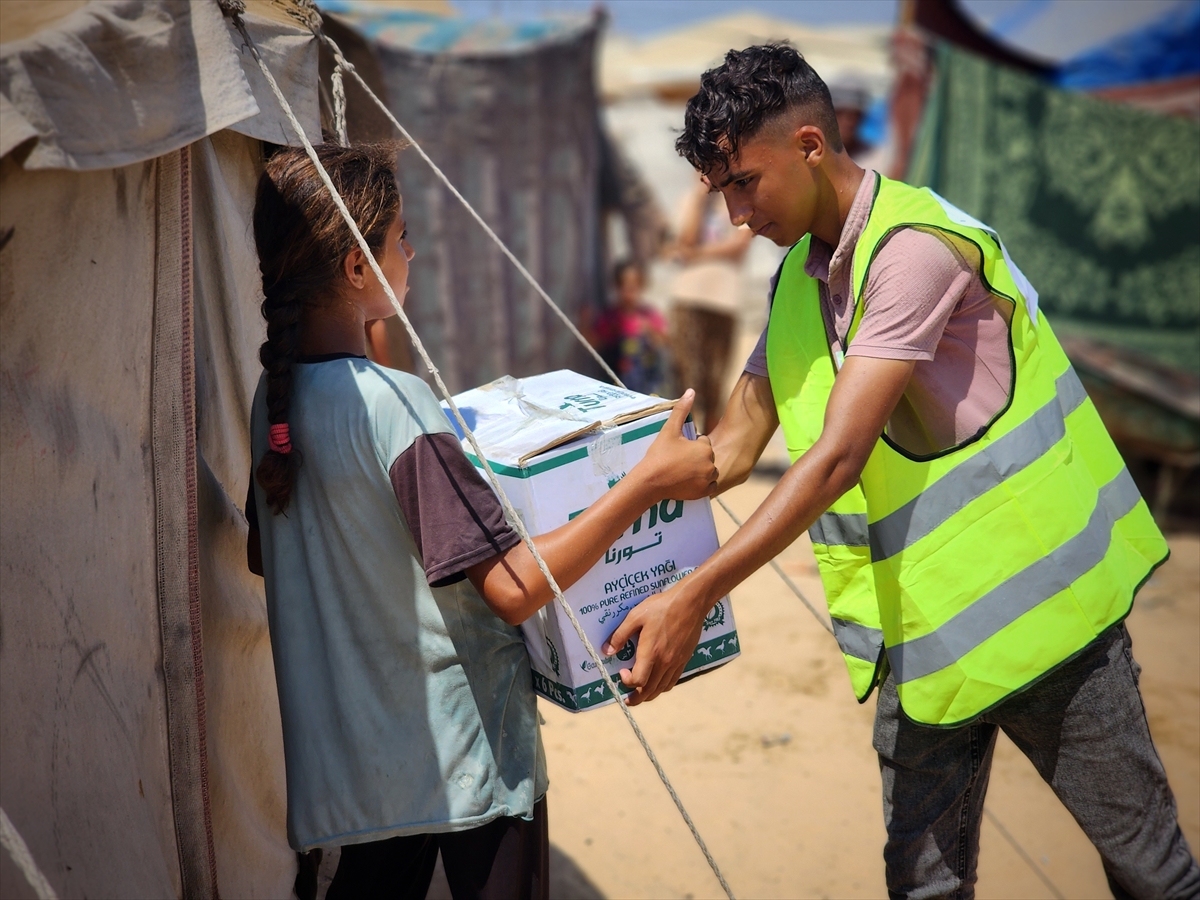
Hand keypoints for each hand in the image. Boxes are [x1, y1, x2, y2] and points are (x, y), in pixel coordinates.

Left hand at [601, 578, 708, 705]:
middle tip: (627, 698)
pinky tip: (657, 682)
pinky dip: (662, 687)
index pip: (638, 681)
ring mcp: (676, 662)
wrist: (690, 602)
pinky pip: (672, 681)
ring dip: (649, 695)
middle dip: (636, 698)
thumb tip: (607, 651)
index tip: (622, 672)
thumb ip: (620, 635)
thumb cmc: (662, 607)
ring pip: (661, 688)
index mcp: (651, 652)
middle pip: (649, 691)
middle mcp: (665, 662)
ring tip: (640, 694)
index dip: (627, 682)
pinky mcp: (684, 659)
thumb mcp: (636, 616)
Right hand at [636, 389, 717, 501]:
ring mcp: (707, 480)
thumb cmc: (659, 455)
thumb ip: (681, 410)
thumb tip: (690, 391)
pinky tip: (688, 481)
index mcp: (705, 448)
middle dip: (697, 458)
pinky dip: (703, 484)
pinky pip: (710, 486)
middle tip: (678, 461)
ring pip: (710, 471)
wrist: (650, 482)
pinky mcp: (703, 493)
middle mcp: (710, 465)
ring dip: (702, 470)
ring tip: (683, 471)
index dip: (691, 445)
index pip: (704, 442)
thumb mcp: (669, 430)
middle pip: (708, 457)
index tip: (678, 450)